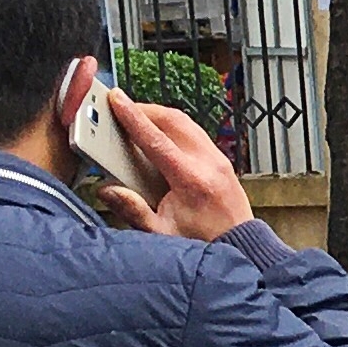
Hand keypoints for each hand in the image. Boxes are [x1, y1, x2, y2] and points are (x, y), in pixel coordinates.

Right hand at [97, 85, 254, 240]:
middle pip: (173, 121)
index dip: (132, 116)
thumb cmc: (203, 242)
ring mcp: (219, 159)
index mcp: (191, 180)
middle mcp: (209, 163)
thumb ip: (133, 210)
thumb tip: (106, 189)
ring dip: (160, 116)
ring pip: (187, 123)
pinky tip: (159, 135)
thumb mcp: (161, 233)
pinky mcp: (222, 161)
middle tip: (120, 109)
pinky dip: (174, 126)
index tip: (116, 99)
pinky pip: (195, 132)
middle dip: (144, 110)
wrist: (241, 246)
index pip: (156, 139)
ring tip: (136, 119)